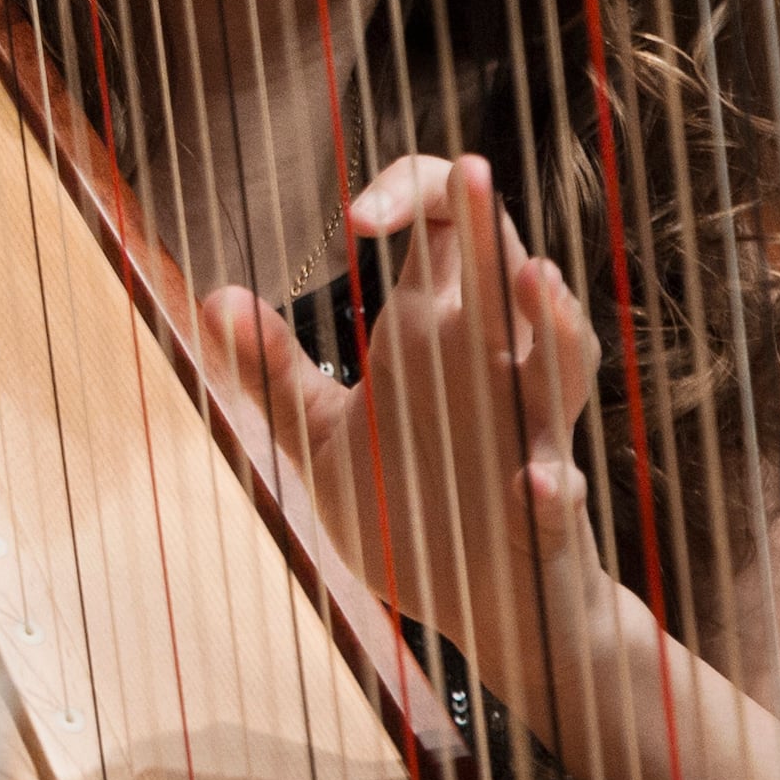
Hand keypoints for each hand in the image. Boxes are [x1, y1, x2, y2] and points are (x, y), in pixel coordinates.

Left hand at [196, 151, 608, 692]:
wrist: (476, 607)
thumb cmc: (409, 506)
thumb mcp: (324, 435)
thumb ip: (275, 372)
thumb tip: (217, 298)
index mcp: (438, 334)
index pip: (442, 229)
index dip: (409, 196)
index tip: (355, 222)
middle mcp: (491, 369)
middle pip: (505, 273)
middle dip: (489, 225)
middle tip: (475, 172)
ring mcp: (527, 436)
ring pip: (562, 364)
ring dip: (556, 326)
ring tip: (537, 280)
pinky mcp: (545, 517)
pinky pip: (558, 494)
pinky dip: (550, 487)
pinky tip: (535, 484)